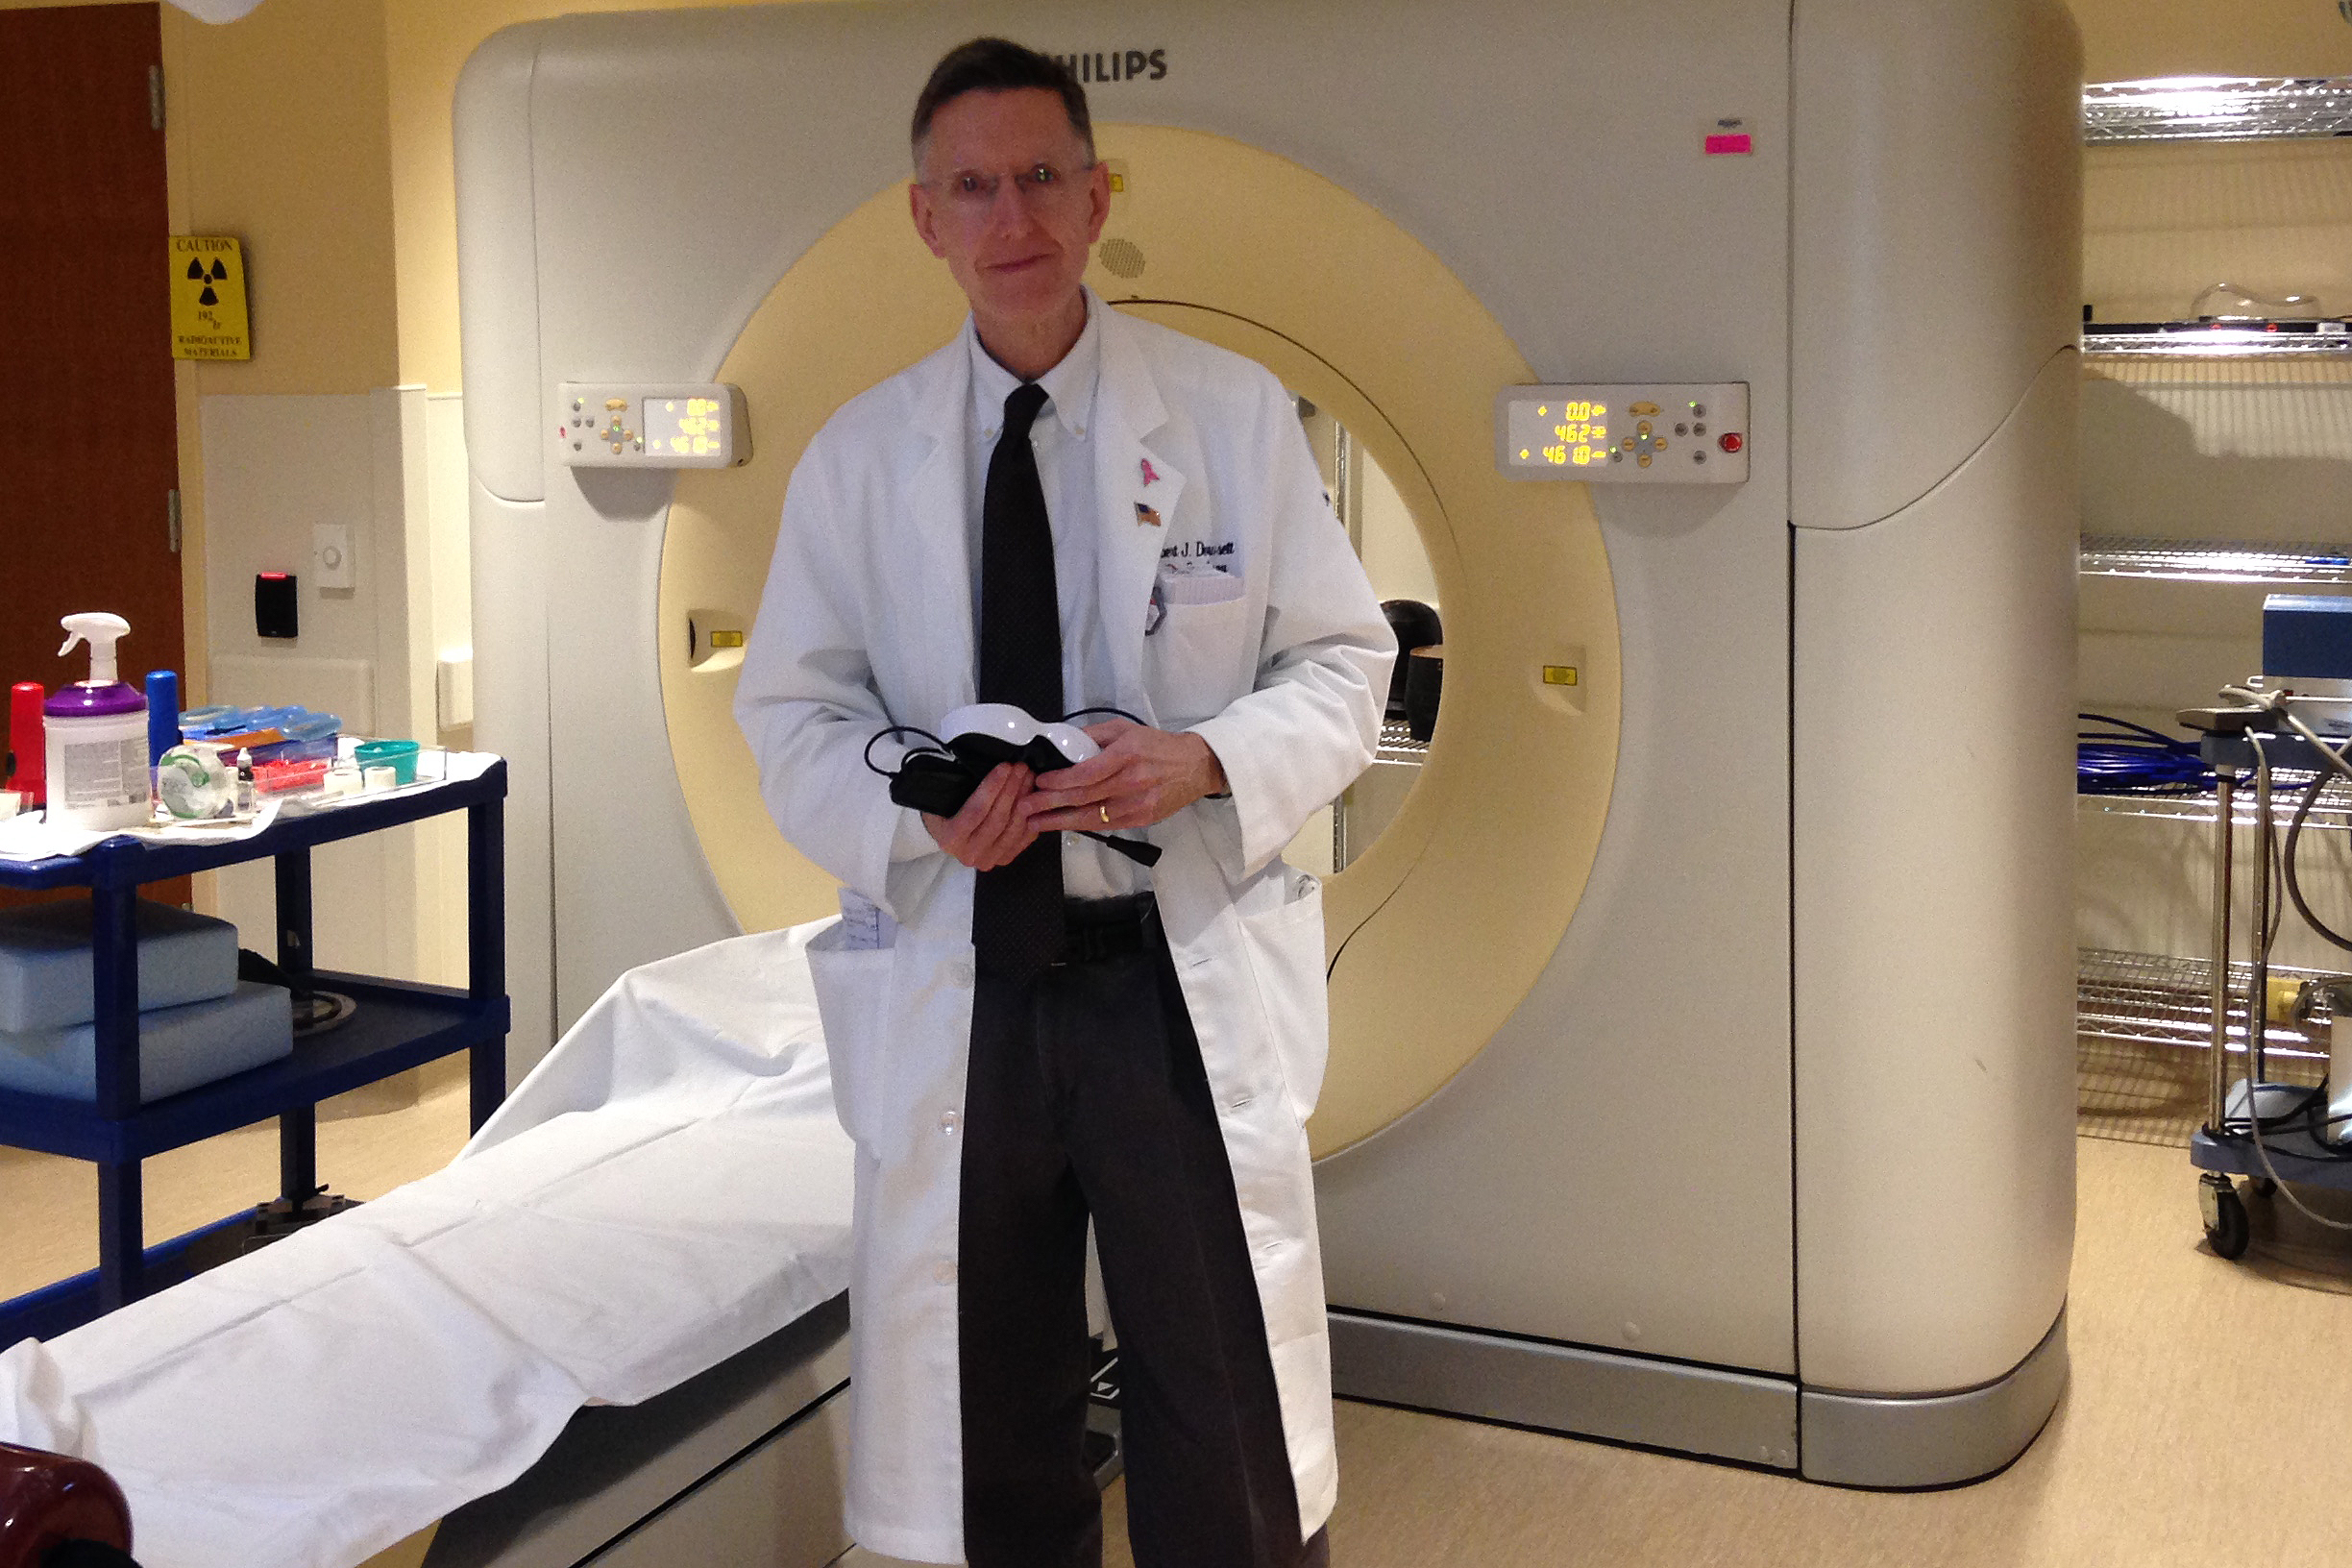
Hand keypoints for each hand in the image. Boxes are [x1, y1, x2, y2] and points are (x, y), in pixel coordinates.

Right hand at [923, 762, 1038, 869]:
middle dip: (1012, 789)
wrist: (946, 832)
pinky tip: (1033, 796)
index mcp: (950, 839)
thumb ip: (961, 785)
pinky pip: (1024, 837)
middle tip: (1021, 767)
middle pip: (998, 819)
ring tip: (1028, 777)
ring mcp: (989, 859)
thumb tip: (989, 765)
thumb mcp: (943, 796)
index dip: (993, 787)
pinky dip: (1031, 815)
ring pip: (1013, 828)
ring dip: (1024, 799)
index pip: (976, 811)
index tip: (1005, 766)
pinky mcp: (1005, 859)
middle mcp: (969, 854)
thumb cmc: (944, 809)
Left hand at [1024, 719, 1227, 832]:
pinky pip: (1105, 825)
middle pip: (1084, 797)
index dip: (1060, 780)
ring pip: (1092, 817)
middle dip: (1050, 804)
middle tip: (1024, 807)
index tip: (1039, 782)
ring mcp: (1137, 805)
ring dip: (1059, 821)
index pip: (1087, 773)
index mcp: (1126, 755)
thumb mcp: (1125, 729)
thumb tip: (1063, 741)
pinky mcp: (1141, 820)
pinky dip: (1082, 826)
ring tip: (1034, 823)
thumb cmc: (1157, 745)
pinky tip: (1063, 825)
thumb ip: (1093, 734)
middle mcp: (1131, 782)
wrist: (1195, 767)